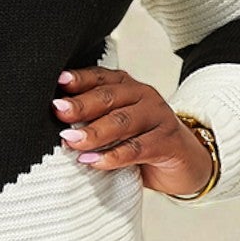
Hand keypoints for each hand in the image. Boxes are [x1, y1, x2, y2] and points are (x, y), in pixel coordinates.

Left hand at [51, 65, 214, 199]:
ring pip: (122, 121)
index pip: (99, 77)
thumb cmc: (141, 141)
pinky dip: (113, 156)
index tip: (58, 83)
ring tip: (71, 141)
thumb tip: (55, 122)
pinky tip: (93, 162)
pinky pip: (137, 148)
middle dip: (81, 105)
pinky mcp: (168, 142)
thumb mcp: (116, 126)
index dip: (79, 79)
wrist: (185, 163)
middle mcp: (143, 96)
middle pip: (108, 97)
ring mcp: (158, 117)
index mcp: (127, 86)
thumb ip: (92, 119)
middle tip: (58, 112)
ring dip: (94, 132)